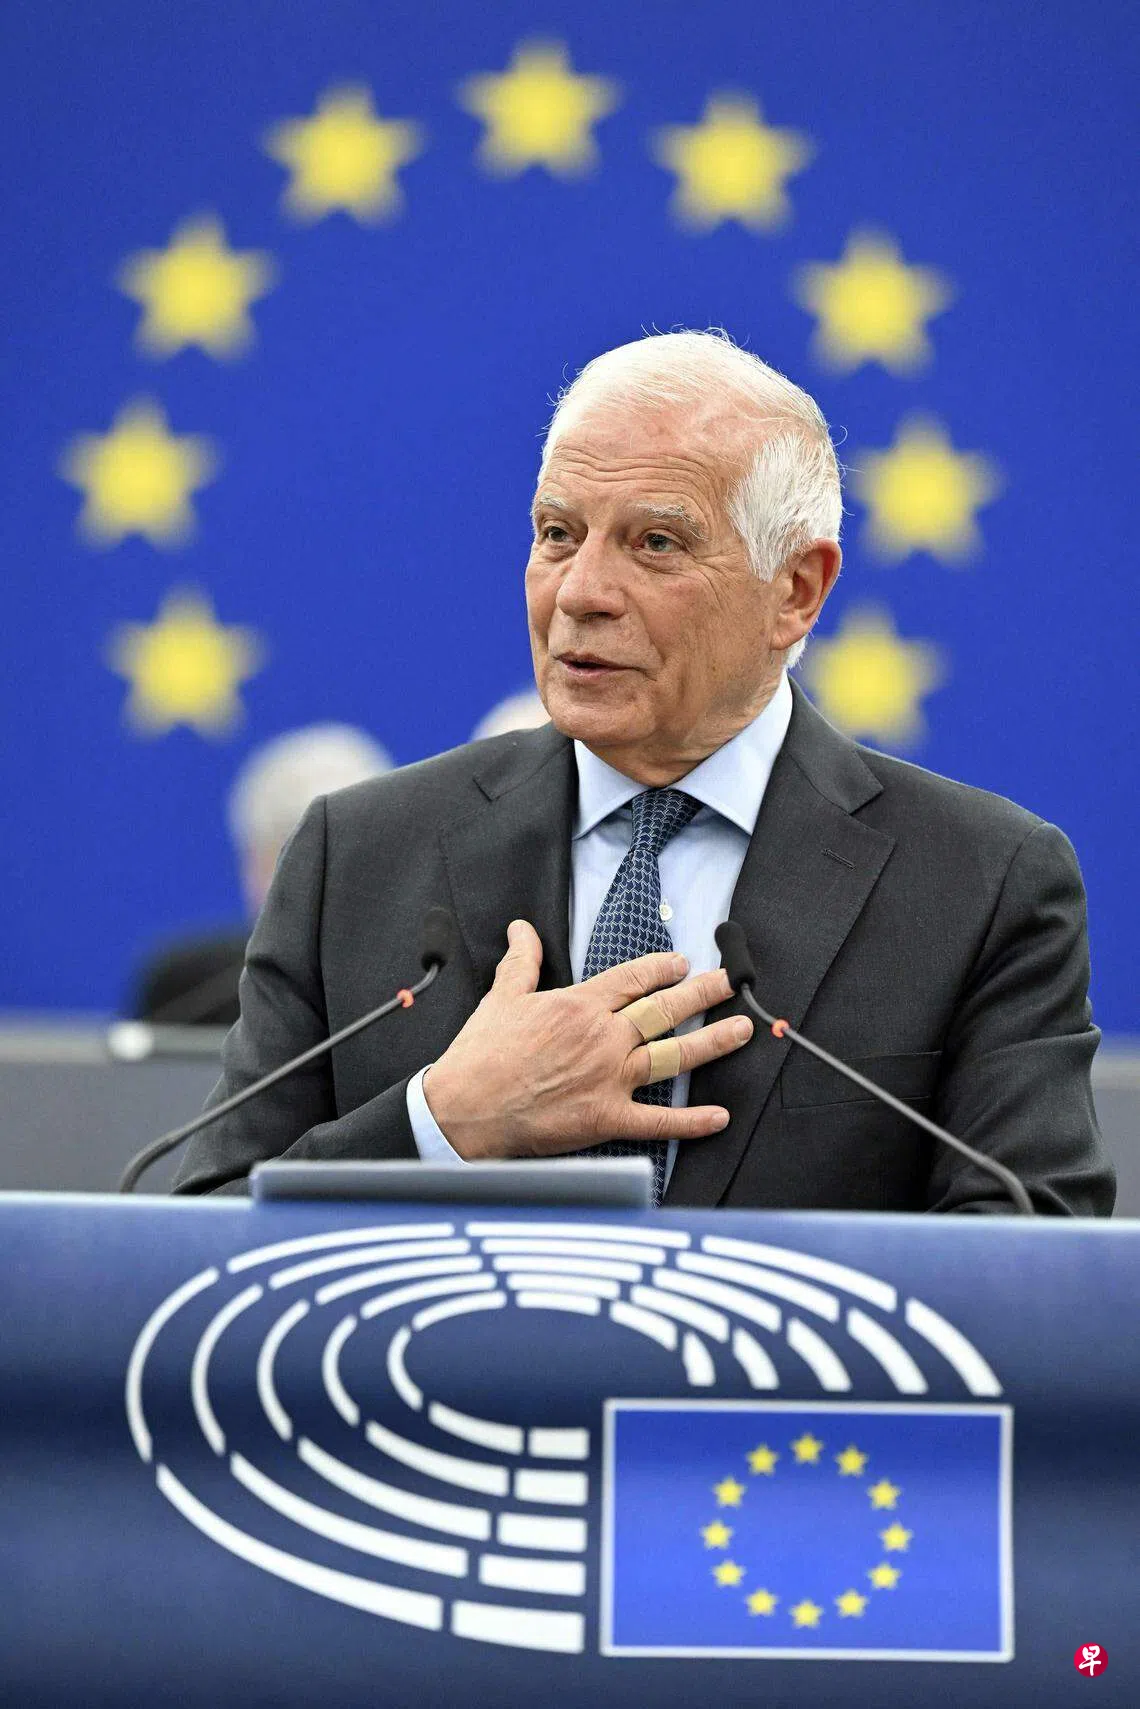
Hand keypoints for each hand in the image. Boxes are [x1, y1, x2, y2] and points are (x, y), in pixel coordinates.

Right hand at [422, 918, 751, 1160]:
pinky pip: (659, 1121)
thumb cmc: (481, 1055)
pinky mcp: (607, 1118)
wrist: (465, 1108)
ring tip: (741, 1030)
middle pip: (664, 1009)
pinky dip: (691, 1121)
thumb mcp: (502, 997)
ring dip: (712, 1042)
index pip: (633, 979)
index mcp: (579, 1006)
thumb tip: (521, 928)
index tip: (681, 963)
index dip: (661, 969)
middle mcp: (603, 1038)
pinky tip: (719, 1116)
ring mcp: (609, 1078)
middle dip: (702, 992)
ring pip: (673, 1056)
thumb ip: (521, 961)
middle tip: (728, 983)